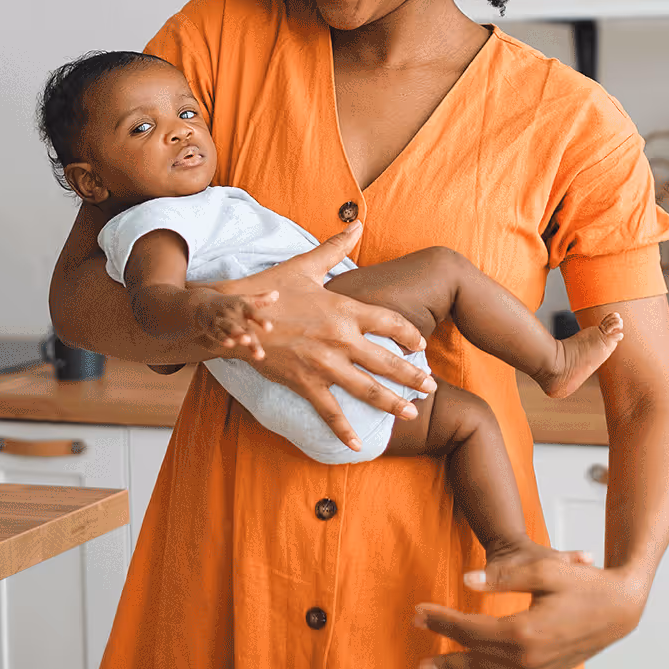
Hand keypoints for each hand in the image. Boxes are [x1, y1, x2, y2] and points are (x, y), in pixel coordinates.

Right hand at [185, 222, 431, 448]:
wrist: (236, 318)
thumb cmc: (272, 289)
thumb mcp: (307, 266)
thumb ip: (337, 247)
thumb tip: (357, 222)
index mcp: (344, 310)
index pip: (389, 322)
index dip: (409, 334)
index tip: (420, 344)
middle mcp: (340, 339)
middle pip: (387, 362)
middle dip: (412, 376)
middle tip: (432, 387)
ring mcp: (324, 365)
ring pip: (367, 390)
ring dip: (392, 403)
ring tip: (412, 413)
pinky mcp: (306, 384)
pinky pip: (330, 412)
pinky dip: (345, 431)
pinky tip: (360, 446)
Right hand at [186, 287, 278, 359]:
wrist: (202, 303)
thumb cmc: (228, 304)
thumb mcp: (244, 300)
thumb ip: (261, 299)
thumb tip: (277, 294)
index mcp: (243, 306)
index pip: (253, 312)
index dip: (261, 320)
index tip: (269, 328)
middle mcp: (233, 313)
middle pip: (244, 327)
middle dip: (251, 338)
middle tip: (260, 350)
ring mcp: (222, 320)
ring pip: (231, 328)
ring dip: (237, 334)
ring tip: (246, 341)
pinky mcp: (211, 327)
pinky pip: (217, 333)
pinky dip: (222, 338)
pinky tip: (229, 344)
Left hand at [414, 548, 644, 668]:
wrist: (620, 609)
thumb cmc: (584, 584)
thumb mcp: (544, 569)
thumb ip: (503, 575)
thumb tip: (465, 581)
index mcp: (525, 633)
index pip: (470, 629)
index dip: (441, 621)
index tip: (418, 610)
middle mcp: (528, 661)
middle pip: (474, 650)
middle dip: (442, 637)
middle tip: (415, 624)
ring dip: (457, 663)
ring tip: (429, 664)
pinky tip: (470, 667)